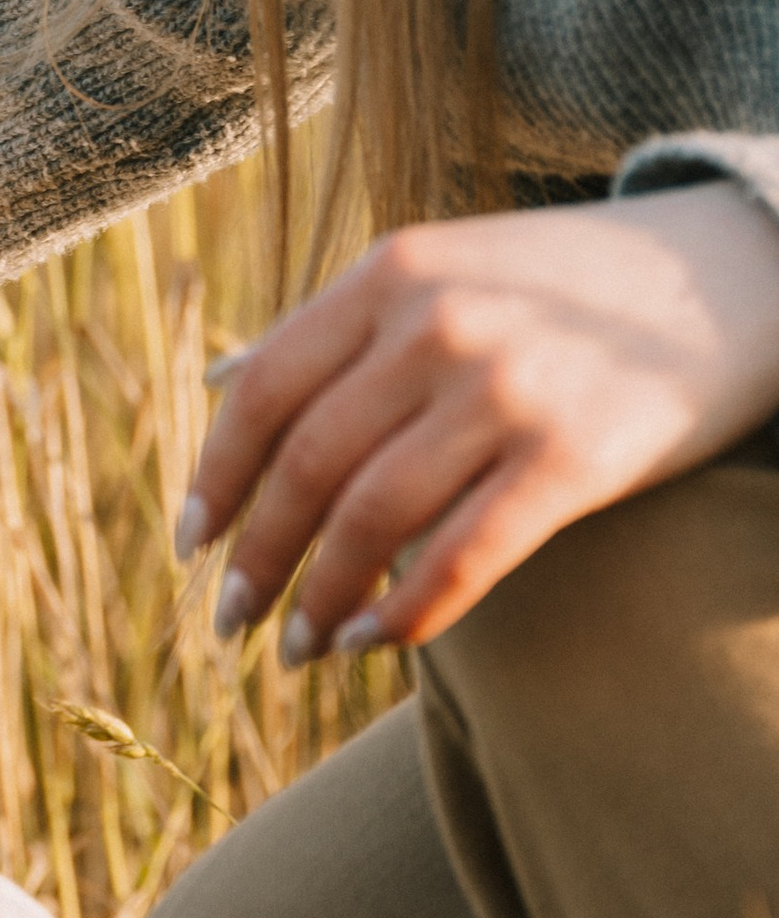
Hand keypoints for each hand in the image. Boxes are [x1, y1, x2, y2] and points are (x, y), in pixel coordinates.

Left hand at [181, 184, 778, 661]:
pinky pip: (461, 556)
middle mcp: (438, 324)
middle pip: (306, 465)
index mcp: (391, 273)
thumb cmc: (568, 287)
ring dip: (320, 598)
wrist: (732, 276)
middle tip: (232, 622)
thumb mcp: (443, 270)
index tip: (192, 546)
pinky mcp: (573, 457)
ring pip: (370, 518)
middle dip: (257, 558)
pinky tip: (377, 643)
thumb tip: (217, 384)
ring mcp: (506, 389)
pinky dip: (407, 613)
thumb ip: (336, 330)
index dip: (216, 478)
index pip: (264, 392)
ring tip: (302, 647)